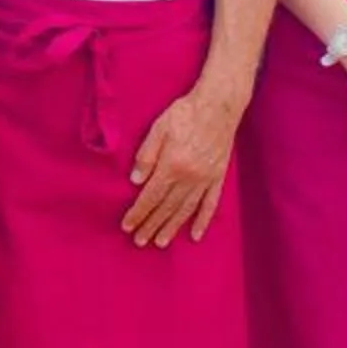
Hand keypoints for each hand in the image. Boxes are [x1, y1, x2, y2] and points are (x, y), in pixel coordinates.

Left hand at [122, 90, 240, 247]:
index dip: (138, 213)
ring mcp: (205, 179)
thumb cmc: (185, 113)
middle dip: (151, 225)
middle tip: (140, 241)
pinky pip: (210, 204)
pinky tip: (195, 234)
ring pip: (186, 210)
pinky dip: (202, 221)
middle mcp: (189, 177)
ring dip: (172, 228)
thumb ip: (147, 155)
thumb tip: (136, 181)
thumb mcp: (159, 128)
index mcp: (172, 165)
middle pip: (166, 207)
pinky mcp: (217, 177)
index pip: (150, 196)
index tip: (127, 226)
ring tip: (160, 243)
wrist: (218, 105)